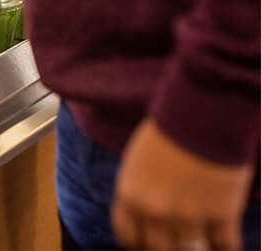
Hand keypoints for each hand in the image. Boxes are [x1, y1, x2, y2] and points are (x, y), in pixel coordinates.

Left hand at [112, 120, 252, 249]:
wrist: (201, 114)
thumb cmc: (167, 131)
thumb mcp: (136, 163)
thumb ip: (139, 191)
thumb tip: (146, 216)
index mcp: (129, 195)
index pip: (127, 236)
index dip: (140, 241)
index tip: (149, 239)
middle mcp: (154, 211)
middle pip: (158, 249)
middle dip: (167, 246)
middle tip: (177, 241)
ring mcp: (188, 216)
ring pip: (191, 250)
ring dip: (197, 245)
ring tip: (202, 238)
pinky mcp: (221, 215)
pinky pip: (224, 247)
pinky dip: (224, 247)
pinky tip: (223, 241)